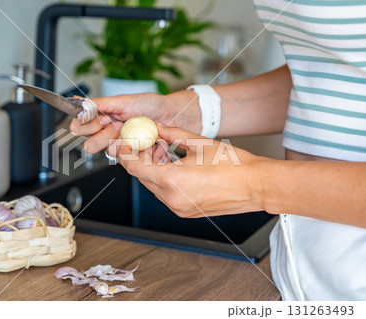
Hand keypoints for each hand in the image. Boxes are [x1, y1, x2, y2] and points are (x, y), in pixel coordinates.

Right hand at [70, 93, 172, 153]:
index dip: (85, 125)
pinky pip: (125, 158)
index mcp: (101, 118)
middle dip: (101, 137)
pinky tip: (142, 140)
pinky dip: (134, 148)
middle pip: (91, 144)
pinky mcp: (131, 155)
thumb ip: (100, 103)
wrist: (170, 114)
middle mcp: (107, 134)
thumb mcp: (122, 100)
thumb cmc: (149, 105)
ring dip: (119, 141)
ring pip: (108, 151)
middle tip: (116, 127)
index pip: (81, 126)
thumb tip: (78, 101)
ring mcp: (119, 145)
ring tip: (130, 132)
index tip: (96, 120)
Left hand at [116, 124, 264, 217]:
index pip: (134, 168)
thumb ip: (173, 134)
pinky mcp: (186, 212)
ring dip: (153, 169)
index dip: (125, 155)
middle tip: (148, 143)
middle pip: (142, 177)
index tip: (124, 144)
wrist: (256, 186)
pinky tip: (175, 166)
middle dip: (141, 159)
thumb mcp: (199, 143)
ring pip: (153, 186)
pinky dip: (164, 180)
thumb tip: (158, 128)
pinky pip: (166, 194)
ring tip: (166, 152)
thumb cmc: (233, 165)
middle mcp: (171, 199)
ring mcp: (178, 208)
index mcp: (172, 180)